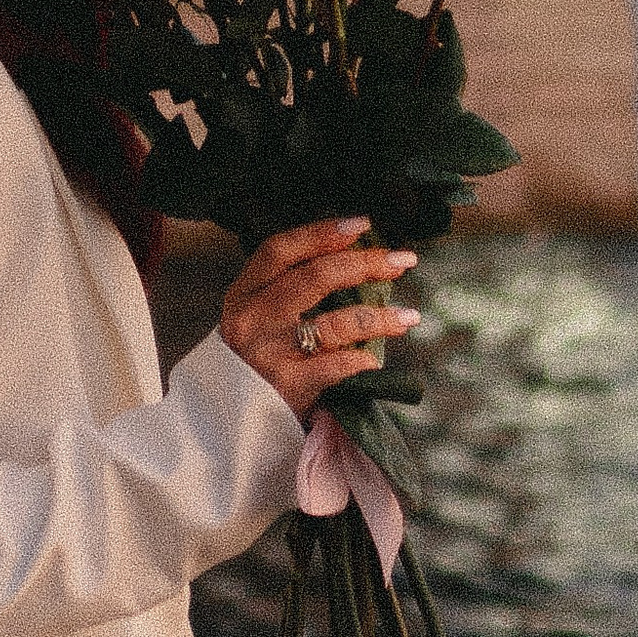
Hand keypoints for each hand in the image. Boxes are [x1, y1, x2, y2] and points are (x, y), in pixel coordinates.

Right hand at [220, 218, 420, 419]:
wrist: (228, 411)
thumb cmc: (255, 350)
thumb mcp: (257, 310)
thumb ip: (290, 282)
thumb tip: (354, 252)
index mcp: (245, 290)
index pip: (281, 249)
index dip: (321, 233)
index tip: (361, 225)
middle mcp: (253, 317)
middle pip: (314, 278)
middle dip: (364, 264)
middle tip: (400, 260)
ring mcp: (268, 352)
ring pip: (333, 324)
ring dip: (377, 318)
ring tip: (408, 316)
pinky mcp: (285, 385)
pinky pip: (332, 367)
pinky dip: (357, 360)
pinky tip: (373, 359)